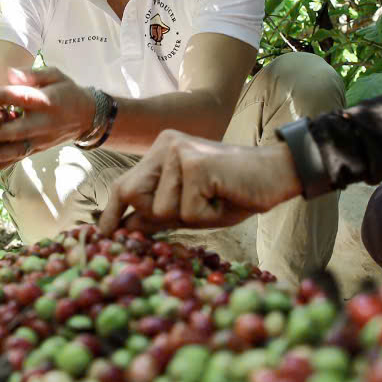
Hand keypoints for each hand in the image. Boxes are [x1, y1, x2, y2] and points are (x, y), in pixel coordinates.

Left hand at [0, 67, 94, 177]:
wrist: (87, 116)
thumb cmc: (66, 91)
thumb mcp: (55, 75)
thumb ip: (33, 75)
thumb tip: (11, 73)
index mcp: (46, 100)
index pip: (20, 98)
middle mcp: (43, 123)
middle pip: (18, 130)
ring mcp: (40, 140)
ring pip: (17, 150)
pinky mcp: (37, 149)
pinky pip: (18, 158)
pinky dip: (1, 166)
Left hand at [98, 130, 300, 233]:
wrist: (278, 172)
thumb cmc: (235, 192)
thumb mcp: (191, 206)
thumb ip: (159, 214)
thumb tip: (126, 230)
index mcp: (160, 151)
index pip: (124, 185)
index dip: (111, 213)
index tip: (103, 236)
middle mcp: (165, 146)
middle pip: (132, 195)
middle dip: (157, 216)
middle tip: (196, 207)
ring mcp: (179, 153)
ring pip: (162, 210)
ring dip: (191, 218)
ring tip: (216, 200)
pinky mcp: (196, 166)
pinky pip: (188, 213)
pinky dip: (209, 217)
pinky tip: (226, 197)